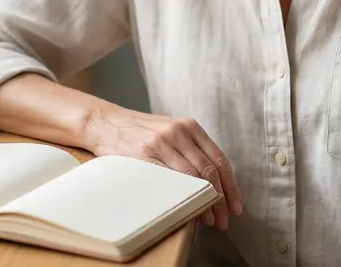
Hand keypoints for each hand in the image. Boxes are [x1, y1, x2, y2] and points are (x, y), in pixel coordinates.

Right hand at [83, 107, 241, 229]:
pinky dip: (182, 195)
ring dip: (204, 201)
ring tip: (208, 218)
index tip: (235, 205)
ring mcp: (161, 143)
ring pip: (192, 176)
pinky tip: (187, 207)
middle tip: (224, 218)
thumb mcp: (170, 129)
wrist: (105, 122)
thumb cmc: (139, 130)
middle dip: (220, 198)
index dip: (230, 185)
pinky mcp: (144, 155)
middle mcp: (178, 132)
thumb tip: (215, 181)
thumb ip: (191, 147)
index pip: (219, 159)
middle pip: (209, 170)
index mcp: (189, 126)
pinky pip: (170, 179)